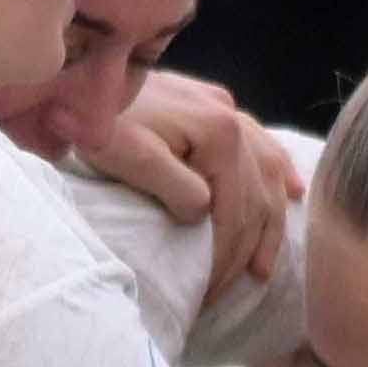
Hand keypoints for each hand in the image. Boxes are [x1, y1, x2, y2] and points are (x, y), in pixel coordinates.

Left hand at [79, 70, 300, 315]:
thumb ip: (177, 189)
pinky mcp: (213, 105)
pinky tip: (293, 192)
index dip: (225, 257)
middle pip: (256, 197)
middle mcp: (232, 117)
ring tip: (263, 265)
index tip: (208, 291)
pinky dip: (278, 173)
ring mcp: (226, 108)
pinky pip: (261, 144)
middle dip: (247, 248)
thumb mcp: (131, 158)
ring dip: (270, 221)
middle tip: (230, 289)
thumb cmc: (98, 121)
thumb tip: (206, 214)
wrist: (74, 75)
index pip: (235, 210)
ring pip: (268, 173)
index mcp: (219, 132)